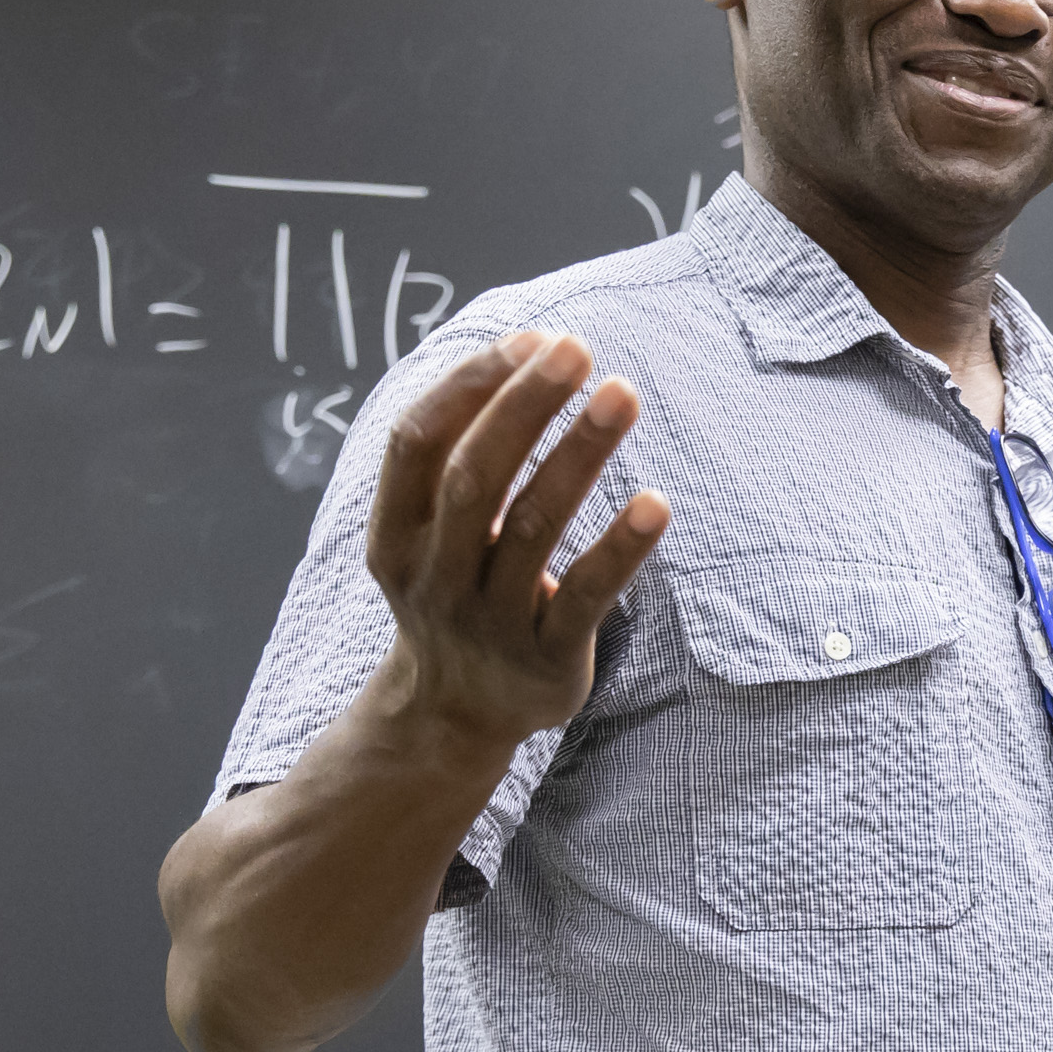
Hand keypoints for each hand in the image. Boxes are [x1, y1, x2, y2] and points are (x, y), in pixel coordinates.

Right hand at [361, 329, 670, 758]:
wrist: (458, 713)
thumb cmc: (461, 586)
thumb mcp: (430, 531)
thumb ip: (460, 454)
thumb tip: (528, 348)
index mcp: (396, 534)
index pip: (417, 442)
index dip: (470, 385)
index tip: (531, 339)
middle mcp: (435, 576)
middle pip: (474, 476)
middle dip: (524, 406)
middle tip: (577, 349)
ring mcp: (489, 621)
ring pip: (532, 527)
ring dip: (578, 454)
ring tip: (622, 393)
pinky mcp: (547, 660)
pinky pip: (587, 597)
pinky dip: (621, 548)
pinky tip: (656, 502)